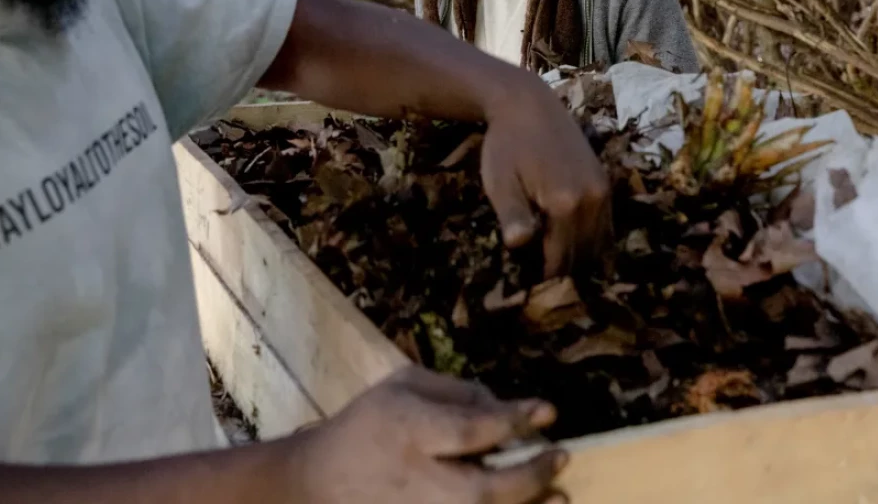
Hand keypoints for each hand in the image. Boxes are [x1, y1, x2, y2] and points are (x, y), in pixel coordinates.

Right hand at [289, 367, 565, 503]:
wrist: (316, 484)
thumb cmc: (369, 424)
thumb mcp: (404, 385)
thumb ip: (457, 391)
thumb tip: (507, 407)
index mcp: (407, 431)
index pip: (469, 430)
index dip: (514, 421)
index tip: (547, 412)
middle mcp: (413, 480)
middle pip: (481, 490)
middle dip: (530, 476)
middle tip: (562, 456)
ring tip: (561, 497)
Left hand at [479, 73, 611, 276]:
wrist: (528, 105)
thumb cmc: (507, 145)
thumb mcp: (500, 181)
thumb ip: (513, 215)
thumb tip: (518, 246)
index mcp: (565, 204)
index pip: (560, 261)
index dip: (544, 280)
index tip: (527, 288)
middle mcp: (592, 200)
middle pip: (583, 257)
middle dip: (563, 273)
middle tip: (539, 280)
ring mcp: (603, 192)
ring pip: (598, 245)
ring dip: (579, 259)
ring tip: (554, 265)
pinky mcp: (605, 184)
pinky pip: (606, 227)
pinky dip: (592, 242)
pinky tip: (571, 245)